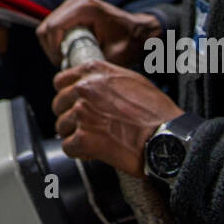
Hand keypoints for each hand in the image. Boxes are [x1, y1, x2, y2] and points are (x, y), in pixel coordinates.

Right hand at [37, 0, 161, 67]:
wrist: (138, 32)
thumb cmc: (129, 43)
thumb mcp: (113, 55)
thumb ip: (92, 63)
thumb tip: (73, 75)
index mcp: (85, 8)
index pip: (53, 27)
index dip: (53, 50)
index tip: (64, 64)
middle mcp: (76, 1)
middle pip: (46, 27)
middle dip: (51, 49)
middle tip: (64, 64)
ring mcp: (72, 4)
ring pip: (46, 27)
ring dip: (52, 46)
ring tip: (66, 60)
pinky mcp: (70, 10)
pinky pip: (53, 27)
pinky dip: (55, 41)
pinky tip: (67, 52)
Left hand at [51, 61, 182, 176]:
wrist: (165, 136)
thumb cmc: (156, 112)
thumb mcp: (132, 80)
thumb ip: (106, 79)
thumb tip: (93, 84)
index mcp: (94, 72)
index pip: (61, 81)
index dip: (66, 95)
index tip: (72, 103)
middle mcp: (84, 89)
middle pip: (59, 104)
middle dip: (69, 116)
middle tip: (85, 125)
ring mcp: (81, 113)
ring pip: (61, 126)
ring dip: (74, 134)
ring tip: (93, 139)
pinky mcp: (83, 138)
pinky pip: (68, 147)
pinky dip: (79, 152)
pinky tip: (93, 151)